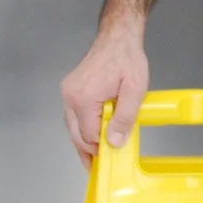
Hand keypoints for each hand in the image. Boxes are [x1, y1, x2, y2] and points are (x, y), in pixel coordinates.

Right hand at [60, 22, 148, 165]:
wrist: (118, 37)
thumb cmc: (127, 59)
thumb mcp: (134, 90)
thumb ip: (124, 118)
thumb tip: (114, 142)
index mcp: (83, 97)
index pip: (87, 135)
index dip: (99, 149)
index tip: (109, 159)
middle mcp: (70, 95)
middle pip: (75, 133)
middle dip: (87, 150)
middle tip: (98, 166)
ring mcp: (68, 92)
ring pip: (71, 126)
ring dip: (83, 140)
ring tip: (95, 155)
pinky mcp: (70, 89)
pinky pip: (73, 115)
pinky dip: (82, 127)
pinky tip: (92, 134)